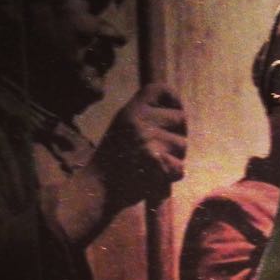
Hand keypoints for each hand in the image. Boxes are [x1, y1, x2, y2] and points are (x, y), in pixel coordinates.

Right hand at [93, 82, 187, 208]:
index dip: (175, 100)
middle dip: (178, 135)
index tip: (176, 112)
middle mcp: (139, 121)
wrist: (97, 188)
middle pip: (181, 119)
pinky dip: (171, 176)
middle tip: (160, 150)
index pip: (161, 90)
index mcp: (130, 110)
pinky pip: (180, 168)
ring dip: (174, 158)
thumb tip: (179, 114)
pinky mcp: (155, 162)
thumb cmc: (114, 161)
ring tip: (151, 165)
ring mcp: (147, 140)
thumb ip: (147, 118)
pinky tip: (154, 178)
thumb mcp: (124, 128)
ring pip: (182, 145)